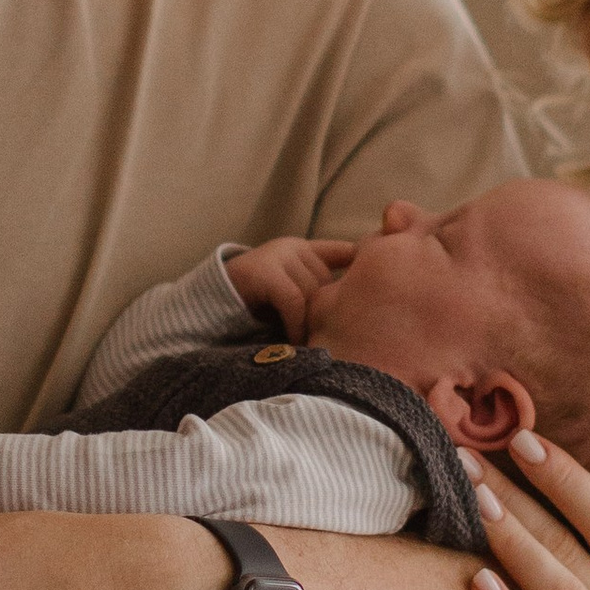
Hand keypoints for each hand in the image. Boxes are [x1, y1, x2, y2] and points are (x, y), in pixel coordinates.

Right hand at [224, 233, 354, 340]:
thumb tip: (359, 310)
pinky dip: (296, 323)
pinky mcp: (263, 269)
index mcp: (304, 250)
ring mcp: (277, 255)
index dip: (361, 263)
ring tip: (310, 341)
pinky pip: (294, 300)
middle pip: (329, 283)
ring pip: (313, 293)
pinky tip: (294, 339)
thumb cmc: (256, 308)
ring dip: (311, 321)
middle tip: (328, 335)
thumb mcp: (293, 298)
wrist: (211, 307)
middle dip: (328, 312)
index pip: (343, 252)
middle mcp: (292, 247)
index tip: (379, 280)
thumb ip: (319, 295)